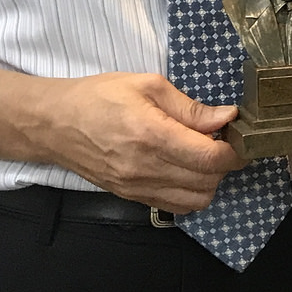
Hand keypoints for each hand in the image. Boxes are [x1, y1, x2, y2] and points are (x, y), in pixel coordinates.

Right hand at [37, 72, 244, 211]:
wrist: (53, 124)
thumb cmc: (98, 97)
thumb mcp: (148, 85)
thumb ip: (190, 107)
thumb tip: (227, 117)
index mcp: (152, 135)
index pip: (211, 158)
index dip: (235, 150)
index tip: (239, 136)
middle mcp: (146, 168)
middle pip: (208, 182)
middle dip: (225, 164)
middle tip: (222, 141)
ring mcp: (137, 187)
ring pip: (196, 200)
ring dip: (210, 181)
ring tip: (202, 156)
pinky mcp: (131, 197)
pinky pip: (175, 206)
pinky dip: (191, 192)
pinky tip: (185, 169)